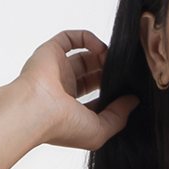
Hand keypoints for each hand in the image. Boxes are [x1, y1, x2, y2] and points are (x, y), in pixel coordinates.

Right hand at [15, 29, 137, 149]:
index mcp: (71, 111)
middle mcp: (63, 90)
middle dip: (108, 72)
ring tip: (115, 59)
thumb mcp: (100, 130)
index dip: (112, 93)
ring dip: (101, 55)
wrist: (36, 110)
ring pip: (83, 57)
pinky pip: (69, 38)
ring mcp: (56, 70)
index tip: (127, 90)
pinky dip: (86, 38)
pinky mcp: (50, 52)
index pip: (95, 99)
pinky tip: (100, 47)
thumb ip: (119, 117)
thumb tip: (132, 101)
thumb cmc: (63, 126)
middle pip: (91, 75)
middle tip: (123, 71)